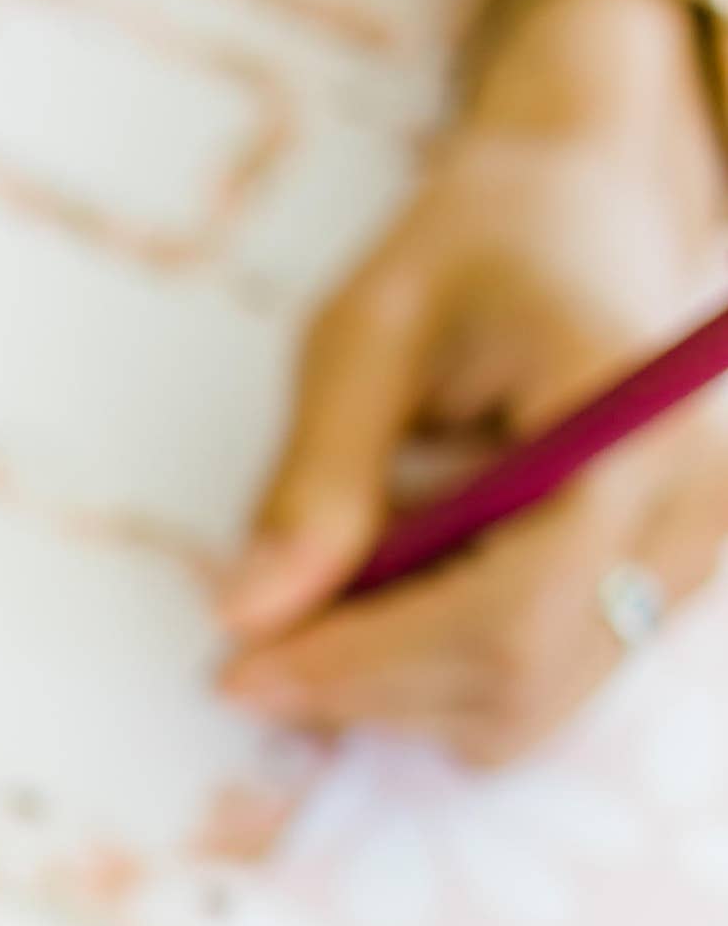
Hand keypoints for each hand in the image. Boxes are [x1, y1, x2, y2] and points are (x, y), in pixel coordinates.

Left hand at [219, 0, 727, 764]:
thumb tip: (248, 617)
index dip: (368, 660)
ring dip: (399, 688)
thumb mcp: (364, 333)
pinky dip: (442, 669)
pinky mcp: (658, 590)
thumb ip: (317, 475)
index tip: (242, 667)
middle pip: (516, 681)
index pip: (511, 611)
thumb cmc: (471, 251)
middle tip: (250, 652)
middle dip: (367, 686)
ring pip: (525, 708)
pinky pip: (541, 685)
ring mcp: (690, 558)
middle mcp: (692, 508)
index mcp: (634, 424)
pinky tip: (390, 594)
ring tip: (324, 596)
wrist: (581, 216)